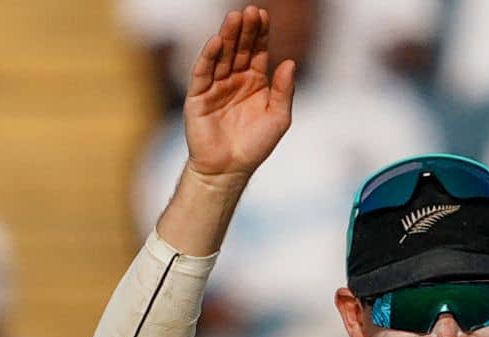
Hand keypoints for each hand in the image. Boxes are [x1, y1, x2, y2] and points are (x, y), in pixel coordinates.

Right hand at [184, 6, 295, 182]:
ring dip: (227, 37)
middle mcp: (234, 80)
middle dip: (244, 30)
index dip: (260, 34)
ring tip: (234, 18)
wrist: (230, 169)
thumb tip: (290, 61)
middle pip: (239, 49)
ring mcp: (215, 86)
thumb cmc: (256, 145)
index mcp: (255, 83)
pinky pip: (203, 72)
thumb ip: (284, 90)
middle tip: (250, 11)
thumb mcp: (278, 117)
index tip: (264, 15)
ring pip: (221, 56)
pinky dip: (209, 56)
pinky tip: (216, 42)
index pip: (257, 52)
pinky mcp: (198, 96)